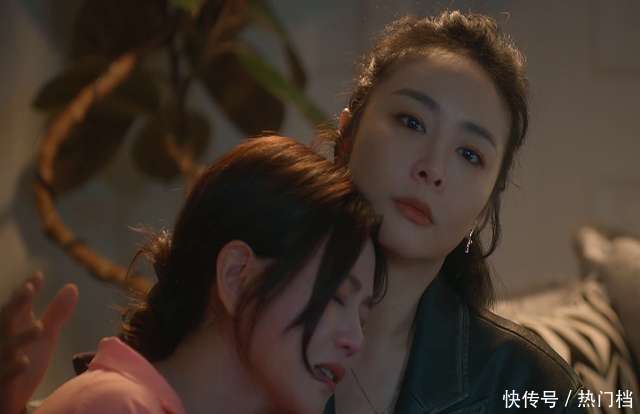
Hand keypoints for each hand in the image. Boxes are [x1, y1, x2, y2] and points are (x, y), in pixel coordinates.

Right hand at [0, 272, 78, 413]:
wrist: (9, 395)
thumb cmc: (24, 357)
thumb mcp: (43, 335)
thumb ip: (56, 313)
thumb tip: (72, 286)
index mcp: (15, 326)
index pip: (19, 305)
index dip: (27, 291)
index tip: (37, 276)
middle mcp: (4, 340)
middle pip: (6, 319)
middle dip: (16, 303)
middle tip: (28, 288)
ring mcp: (1, 360)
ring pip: (7, 347)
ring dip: (22, 337)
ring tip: (39, 327)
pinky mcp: (2, 382)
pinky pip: (4, 375)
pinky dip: (13, 368)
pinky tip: (24, 361)